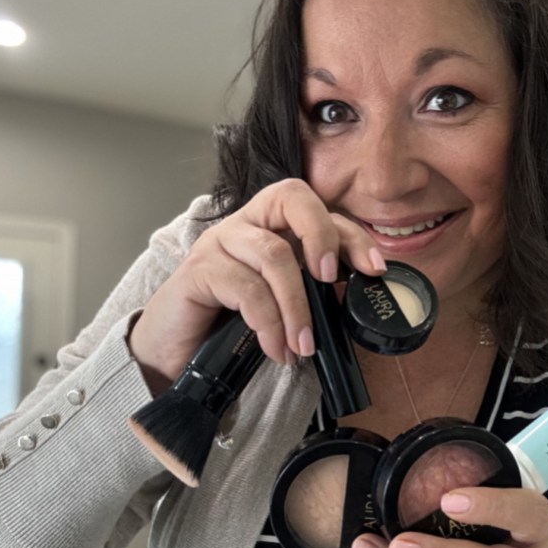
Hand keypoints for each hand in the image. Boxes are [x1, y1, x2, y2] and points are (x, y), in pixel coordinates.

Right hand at [129, 179, 385, 391]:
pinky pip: (246, 289)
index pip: (316, 209)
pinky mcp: (199, 270)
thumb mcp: (280, 303)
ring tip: (303, 345)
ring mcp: (220, 242)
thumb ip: (311, 291)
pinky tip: (276, 350)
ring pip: (273, 255)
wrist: (173, 350)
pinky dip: (268, 323)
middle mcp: (246, 223)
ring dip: (296, 306)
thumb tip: (357, 299)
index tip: (374, 268)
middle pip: (291, 197)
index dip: (349, 234)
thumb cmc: (230, 322)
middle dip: (323, 235)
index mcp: (271, 225)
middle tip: (330, 280)